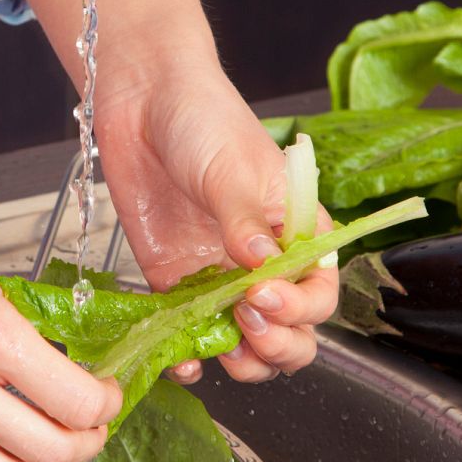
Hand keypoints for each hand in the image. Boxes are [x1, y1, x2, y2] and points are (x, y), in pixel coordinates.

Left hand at [97, 61, 338, 383]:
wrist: (143, 100)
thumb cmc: (203, 118)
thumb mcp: (231, 167)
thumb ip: (243, 221)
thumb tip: (260, 267)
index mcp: (297, 233)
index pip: (319, 292)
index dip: (300, 307)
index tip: (263, 294)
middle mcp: (264, 264)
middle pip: (292, 331)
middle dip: (278, 344)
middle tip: (246, 322)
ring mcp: (219, 278)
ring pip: (247, 344)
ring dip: (241, 361)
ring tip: (219, 350)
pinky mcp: (175, 284)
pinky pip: (190, 335)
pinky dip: (188, 357)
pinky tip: (181, 360)